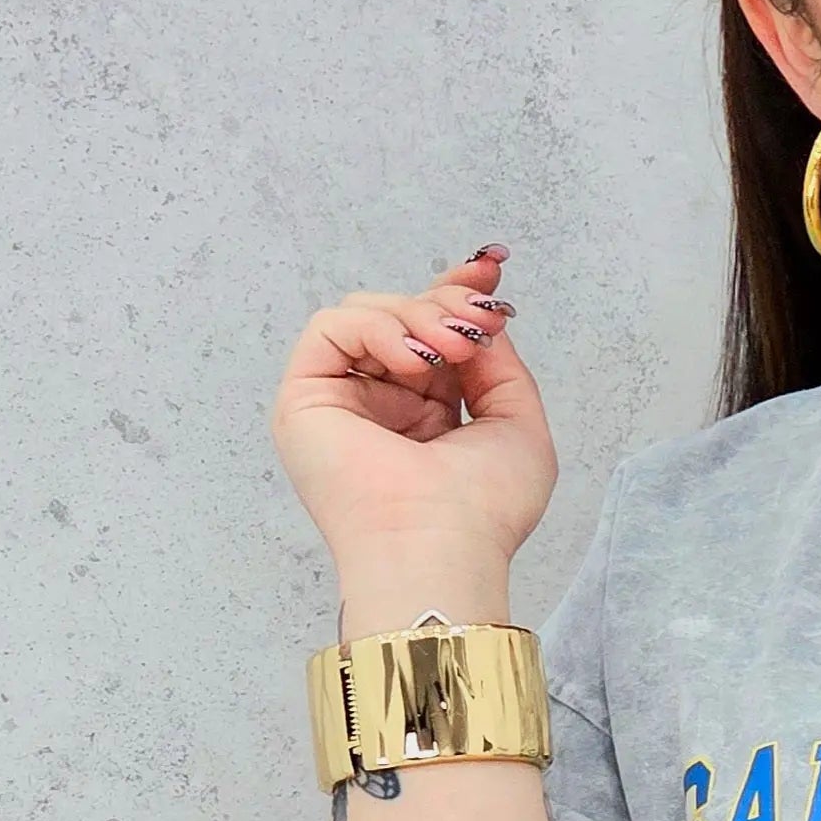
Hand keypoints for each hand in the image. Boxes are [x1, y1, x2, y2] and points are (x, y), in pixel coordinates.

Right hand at [268, 245, 554, 583]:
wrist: (442, 548)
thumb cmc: (484, 512)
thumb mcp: (518, 422)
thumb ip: (498, 364)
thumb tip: (476, 318)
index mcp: (424, 414)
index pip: (428, 333)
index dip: (454, 294)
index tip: (490, 272)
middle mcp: (378, 405)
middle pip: (402, 314)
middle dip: (445, 303)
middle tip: (476, 325)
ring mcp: (339, 402)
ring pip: (367, 313)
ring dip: (418, 317)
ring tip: (450, 352)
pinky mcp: (303, 399)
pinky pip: (332, 326)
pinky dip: (377, 328)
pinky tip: (413, 363)